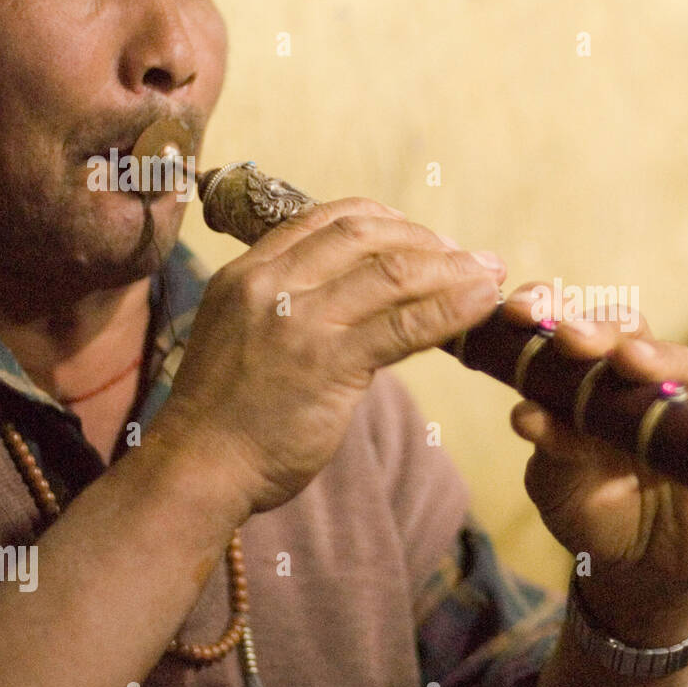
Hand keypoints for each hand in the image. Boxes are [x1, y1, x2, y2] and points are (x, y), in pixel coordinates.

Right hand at [152, 198, 504, 513]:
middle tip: (467, 259)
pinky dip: (453, 309)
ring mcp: (300, 322)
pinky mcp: (328, 363)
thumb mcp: (247, 333)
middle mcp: (272, 285)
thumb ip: (295, 305)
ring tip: (491, 276)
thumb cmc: (227, 412)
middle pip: (368, 235)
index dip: (388, 220)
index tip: (423, 238)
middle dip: (427, 241)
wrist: (197, 468)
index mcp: (250, 272)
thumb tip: (364, 295)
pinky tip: (483, 304)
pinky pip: (406, 325)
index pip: (329, 219)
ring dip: (454, 270)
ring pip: (394, 274)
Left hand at [502, 283, 687, 644]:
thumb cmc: (590, 506)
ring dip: (654, 356)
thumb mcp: (557, 483)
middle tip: (570, 338)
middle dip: (597, 329)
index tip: (521, 313)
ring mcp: (682, 401)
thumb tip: (525, 414)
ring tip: (630, 360)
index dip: (548, 309)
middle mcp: (634, 378)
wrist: (636, 565)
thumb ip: (549, 447)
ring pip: (677, 362)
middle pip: (625, 332)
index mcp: (584, 376)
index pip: (569, 325)